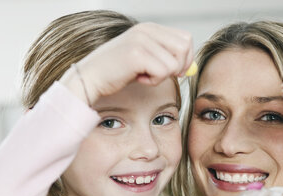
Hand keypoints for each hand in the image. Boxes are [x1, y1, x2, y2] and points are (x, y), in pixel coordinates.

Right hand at [60, 23, 193, 104]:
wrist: (90, 77)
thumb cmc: (118, 71)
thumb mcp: (145, 58)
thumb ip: (166, 56)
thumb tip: (191, 67)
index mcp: (150, 28)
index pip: (186, 39)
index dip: (185, 58)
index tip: (173, 70)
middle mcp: (146, 30)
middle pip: (185, 49)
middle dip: (178, 67)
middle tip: (159, 74)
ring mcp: (141, 41)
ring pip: (174, 64)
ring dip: (162, 76)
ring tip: (143, 75)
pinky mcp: (136, 55)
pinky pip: (163, 73)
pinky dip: (153, 81)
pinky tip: (137, 78)